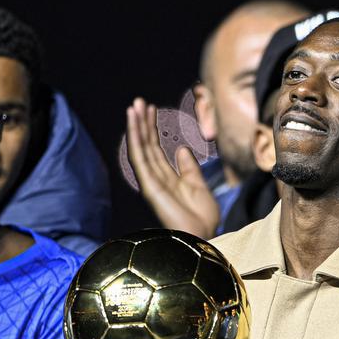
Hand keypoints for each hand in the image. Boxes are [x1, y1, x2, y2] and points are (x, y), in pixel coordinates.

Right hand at [126, 97, 220, 238]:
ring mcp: (152, 183)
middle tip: (139, 102)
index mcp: (169, 180)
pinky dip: (135, 138)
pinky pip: (139, 158)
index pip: (156, 150)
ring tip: (134, 105)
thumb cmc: (204, 220)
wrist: (205, 236)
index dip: (153, 129)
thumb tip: (180, 149)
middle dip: (143, 123)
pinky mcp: (149, 187)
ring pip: (140, 149)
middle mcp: (157, 181)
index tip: (153, 109)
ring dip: (135, 126)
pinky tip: (134, 121)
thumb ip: (189, 168)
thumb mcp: (199, 186)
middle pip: (147, 146)